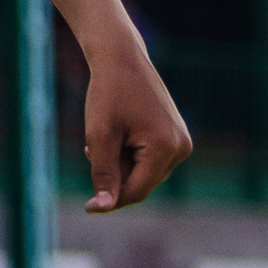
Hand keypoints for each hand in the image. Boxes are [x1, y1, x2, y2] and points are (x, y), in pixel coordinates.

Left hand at [81, 42, 192, 211]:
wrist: (122, 60)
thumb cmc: (108, 95)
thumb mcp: (100, 136)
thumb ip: (104, 173)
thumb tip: (104, 207)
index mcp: (166, 148)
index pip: (136, 192)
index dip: (110, 201)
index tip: (86, 206)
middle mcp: (181, 148)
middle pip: (141, 184)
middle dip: (114, 175)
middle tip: (92, 150)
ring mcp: (181, 142)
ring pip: (143, 174)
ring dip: (119, 165)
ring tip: (106, 138)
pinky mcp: (176, 137)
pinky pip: (148, 161)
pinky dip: (128, 156)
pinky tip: (115, 136)